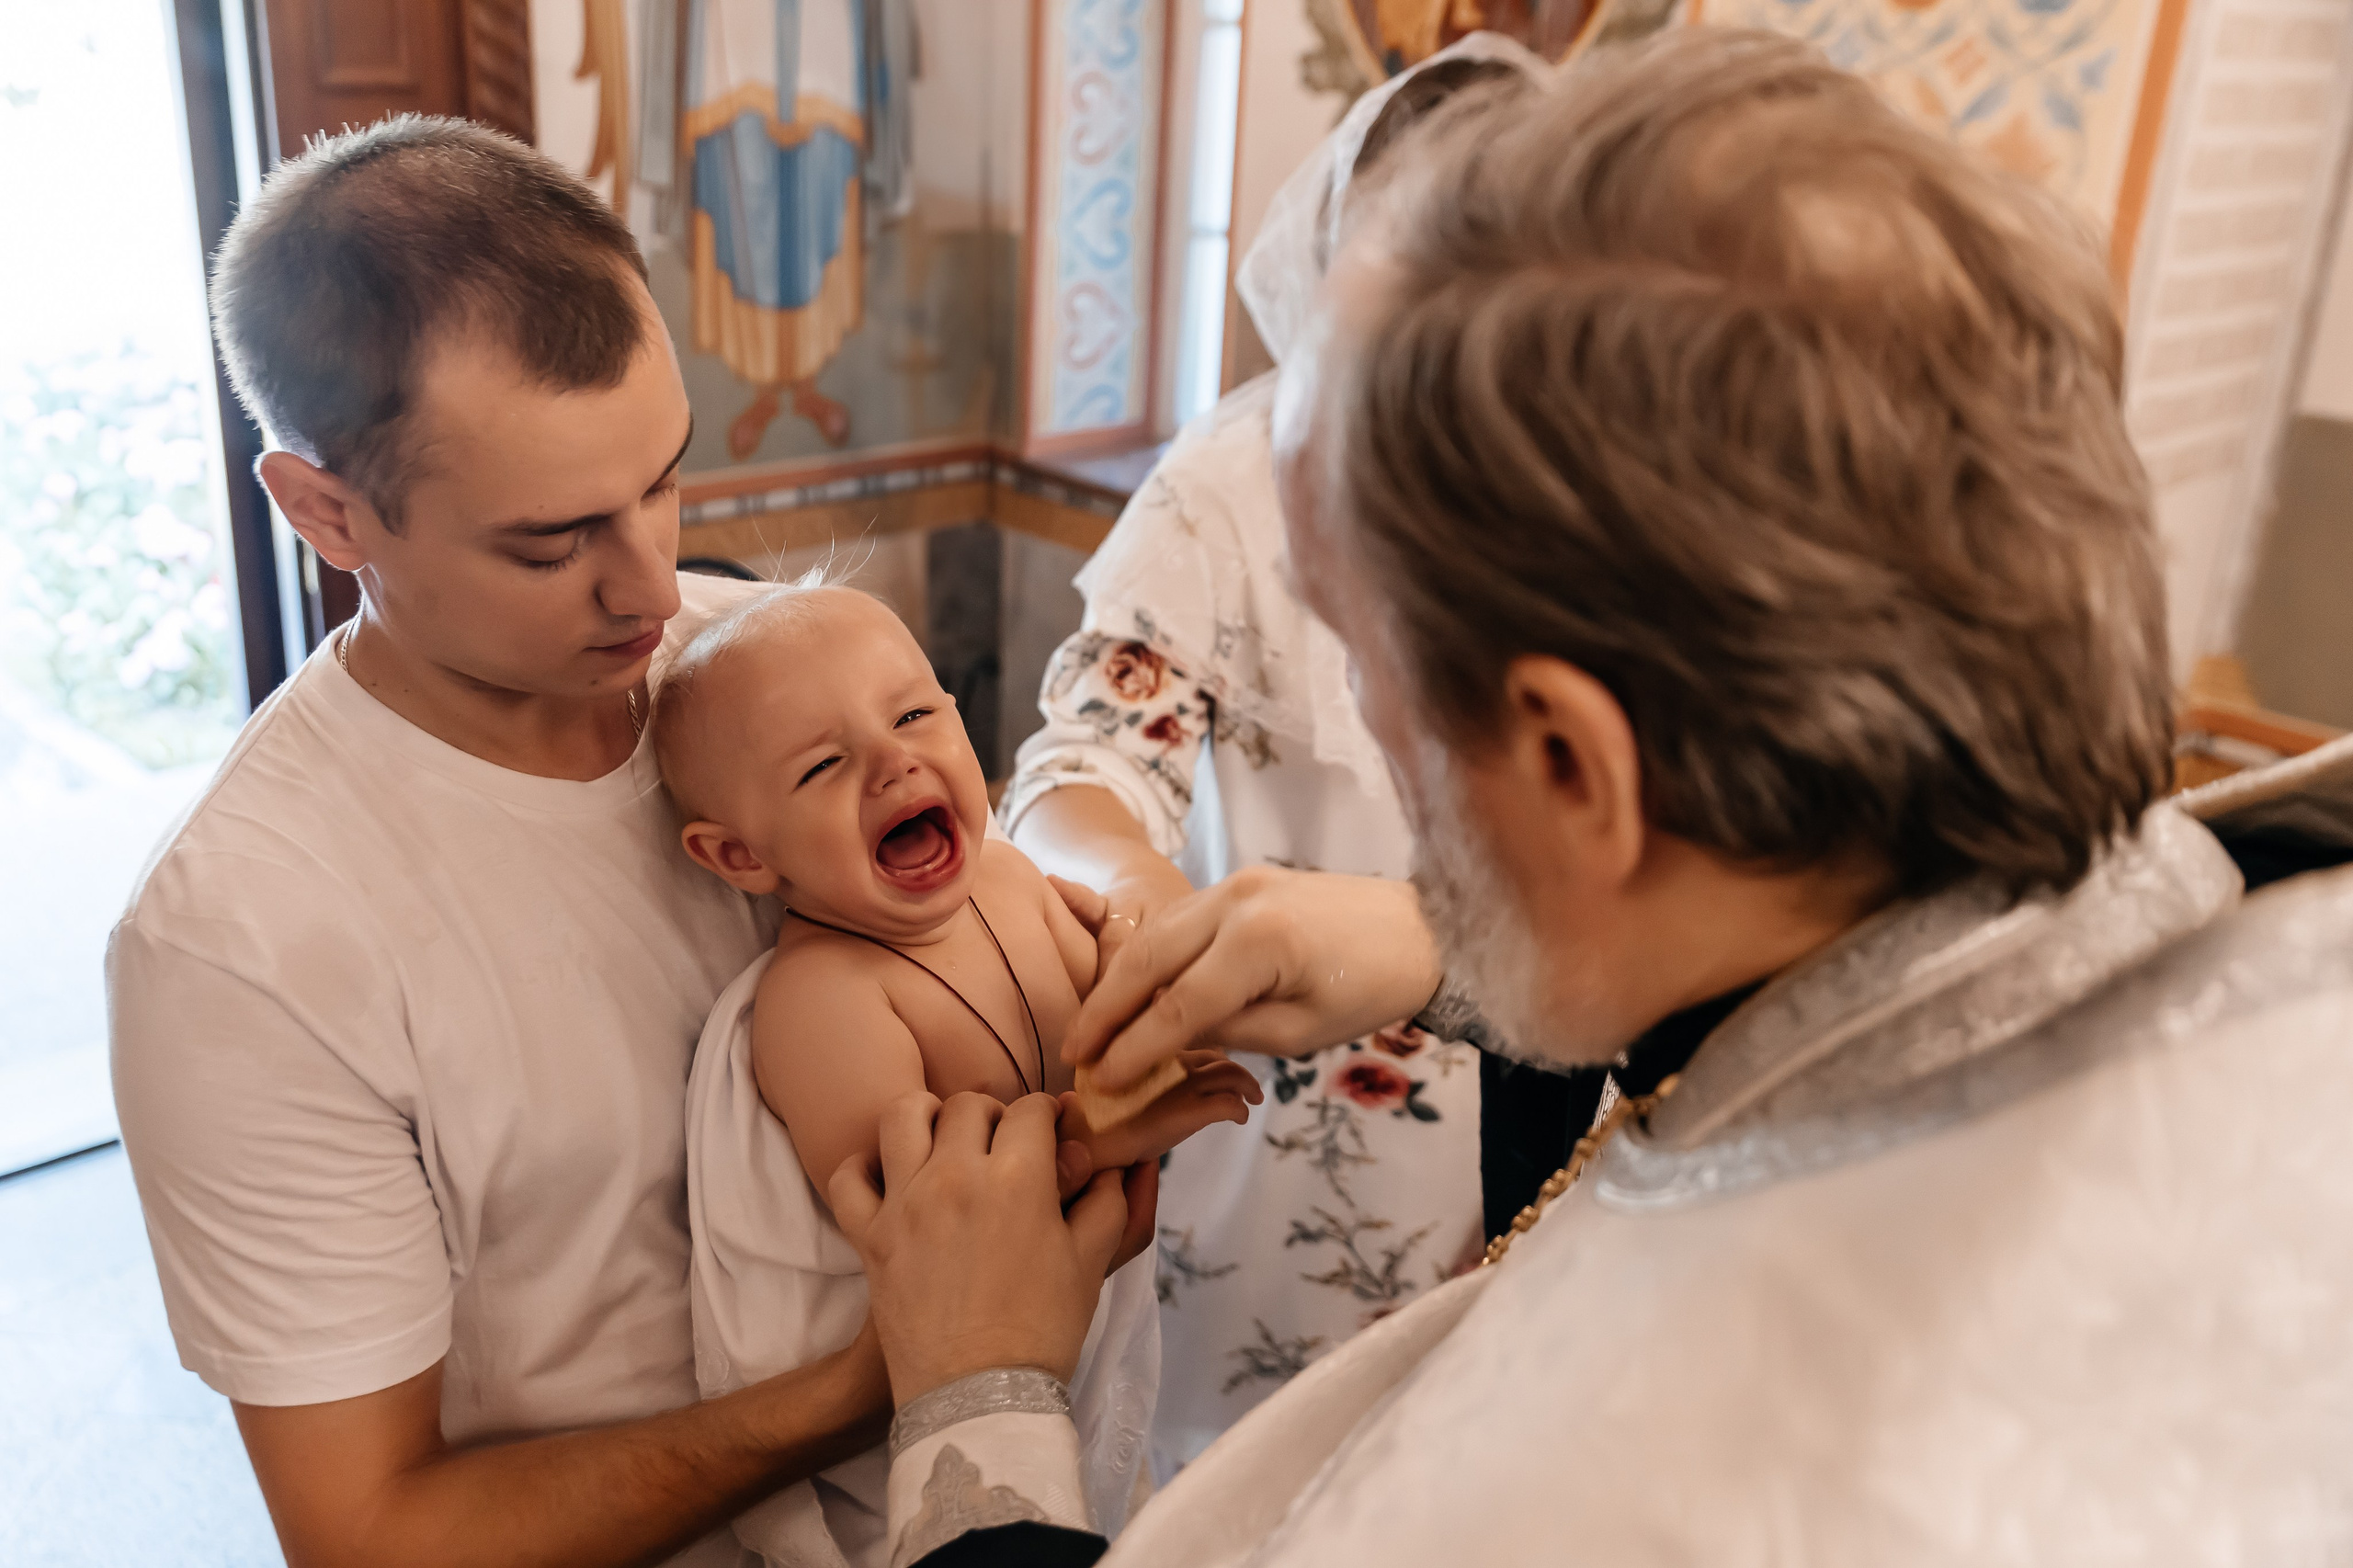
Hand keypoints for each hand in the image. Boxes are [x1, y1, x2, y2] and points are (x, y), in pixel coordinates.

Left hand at [830, 1091, 1126, 1404]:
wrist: (979, 1398)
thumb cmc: (1043, 1331)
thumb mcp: (1092, 1262)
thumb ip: (1107, 1200)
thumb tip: (1113, 1161)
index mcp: (1018, 1179)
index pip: (1031, 1110)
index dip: (1047, 1116)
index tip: (1051, 1132)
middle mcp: (955, 1176)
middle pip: (969, 1105)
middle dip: (994, 1115)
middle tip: (1003, 1146)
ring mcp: (905, 1203)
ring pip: (903, 1115)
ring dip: (928, 1117)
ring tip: (943, 1142)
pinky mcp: (869, 1235)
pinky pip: (849, 1176)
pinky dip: (865, 1167)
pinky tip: (890, 1179)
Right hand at [1058, 1049, 1262, 1170]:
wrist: (1087, 1136)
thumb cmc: (1099, 1110)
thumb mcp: (1121, 1074)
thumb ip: (1143, 1060)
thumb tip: (1160, 1062)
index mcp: (1159, 1045)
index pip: (1198, 1029)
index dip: (1216, 1043)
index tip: (1223, 1057)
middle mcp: (1174, 1058)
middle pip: (1219, 1052)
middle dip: (1238, 1068)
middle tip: (1251, 1086)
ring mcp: (1182, 1083)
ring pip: (1231, 1075)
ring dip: (1248, 1087)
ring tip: (1254, 1099)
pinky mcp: (1188, 1111)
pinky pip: (1228, 1105)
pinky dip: (1239, 1110)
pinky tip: (1238, 1118)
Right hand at [1061, 865, 1444, 1093]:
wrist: (1418, 928)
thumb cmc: (1369, 990)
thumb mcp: (1300, 1032)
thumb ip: (1227, 1033)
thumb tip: (1165, 1039)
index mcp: (1259, 944)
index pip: (1177, 1006)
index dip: (1133, 1047)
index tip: (1099, 1079)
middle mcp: (1236, 903)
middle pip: (1147, 960)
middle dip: (1104, 1009)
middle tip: (1073, 1051)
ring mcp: (1233, 885)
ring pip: (1154, 934)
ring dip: (1117, 981)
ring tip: (1090, 1026)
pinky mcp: (1237, 882)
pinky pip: (1176, 921)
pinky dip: (1147, 956)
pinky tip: (1128, 989)